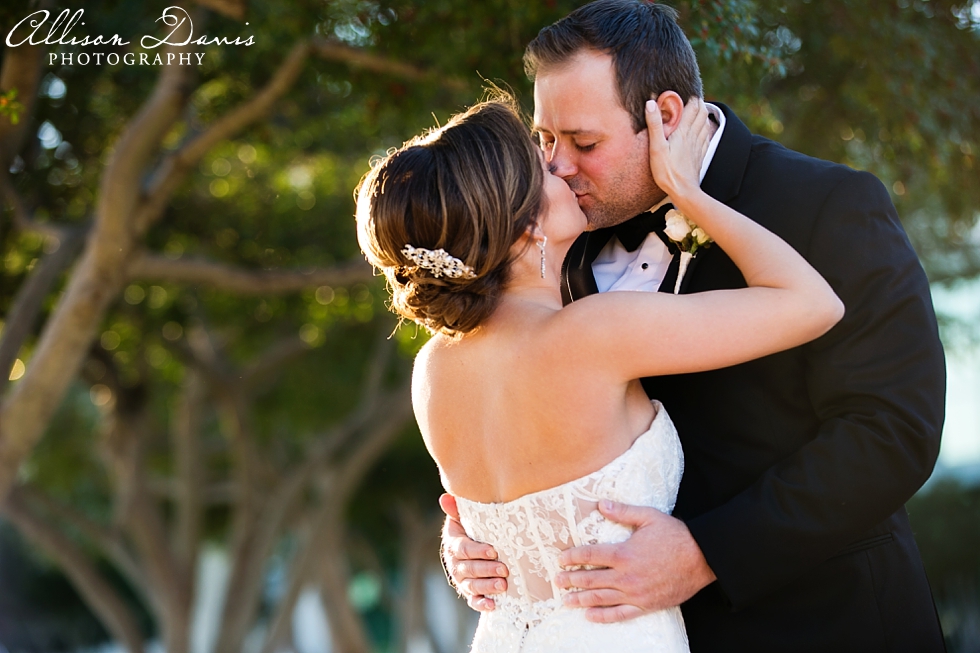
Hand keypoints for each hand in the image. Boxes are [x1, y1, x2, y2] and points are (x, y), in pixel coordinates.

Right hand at [439, 493, 507, 610]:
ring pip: (472, 586)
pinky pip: (473, 601)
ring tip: (503, 585)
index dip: (477, 551)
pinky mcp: (470, 593)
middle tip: (504, 569)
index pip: (463, 549)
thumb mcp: (464, 518)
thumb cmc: (472, 529)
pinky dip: (482, 604)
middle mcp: (455, 564)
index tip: (493, 551)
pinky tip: (493, 605)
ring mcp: (462, 580)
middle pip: (468, 569)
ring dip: (487, 586)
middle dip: (486, 570)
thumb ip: (456, 509)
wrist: (473, 548)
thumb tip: (445, 497)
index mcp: (454, 544)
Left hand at [555, 500, 715, 622]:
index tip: (561, 559)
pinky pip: (620, 615)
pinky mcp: (645, 605)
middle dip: (571, 580)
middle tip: (556, 581)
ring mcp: (635, 594)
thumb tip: (600, 504)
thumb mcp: (649, 517)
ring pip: (601, 599)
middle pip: (591, 579)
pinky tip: (590, 616)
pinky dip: (603, 616)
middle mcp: (626, 576)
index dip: (573, 557)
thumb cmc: (675, 536)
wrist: (702, 559)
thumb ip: (622, 511)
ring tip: (566, 600)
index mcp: (624, 553)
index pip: (590, 556)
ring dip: (581, 599)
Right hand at [646, 96, 710, 199]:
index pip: (692, 108)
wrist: (683, 190)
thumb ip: (654, 124)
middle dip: (699, 104)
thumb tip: (651, 102)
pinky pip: (706, 138)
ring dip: (703, 115)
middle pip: (701, 114)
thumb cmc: (667, 171)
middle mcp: (693, 136)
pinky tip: (705, 130)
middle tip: (694, 97)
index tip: (688, 91)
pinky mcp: (700, 156)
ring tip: (700, 109)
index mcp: (683, 132)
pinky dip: (706, 129)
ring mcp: (698, 146)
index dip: (691, 98)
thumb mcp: (656, 147)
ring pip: (705, 124)